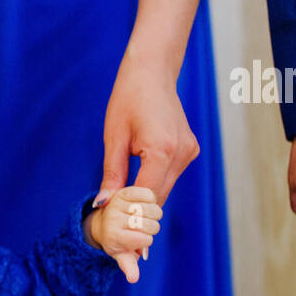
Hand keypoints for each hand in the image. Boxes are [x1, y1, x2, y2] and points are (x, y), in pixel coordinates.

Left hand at [87, 186, 161, 283]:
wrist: (104, 221)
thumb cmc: (117, 241)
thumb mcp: (122, 255)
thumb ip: (129, 265)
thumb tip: (133, 279)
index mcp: (113, 236)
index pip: (145, 240)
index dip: (146, 240)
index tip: (137, 238)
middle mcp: (113, 218)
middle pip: (151, 225)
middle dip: (151, 228)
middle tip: (141, 227)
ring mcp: (117, 203)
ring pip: (153, 209)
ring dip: (154, 214)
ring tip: (143, 217)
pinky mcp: (124, 191)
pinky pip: (148, 194)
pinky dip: (151, 200)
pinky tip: (144, 205)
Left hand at [98, 56, 199, 207]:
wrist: (153, 72)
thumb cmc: (129, 99)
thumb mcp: (114, 138)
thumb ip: (112, 174)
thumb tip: (104, 204)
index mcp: (162, 150)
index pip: (145, 195)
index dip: (128, 211)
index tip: (112, 222)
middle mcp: (181, 154)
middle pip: (158, 196)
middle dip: (136, 208)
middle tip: (115, 219)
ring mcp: (189, 152)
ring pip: (165, 189)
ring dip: (145, 196)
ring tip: (122, 199)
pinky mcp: (190, 150)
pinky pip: (170, 176)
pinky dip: (154, 182)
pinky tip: (138, 179)